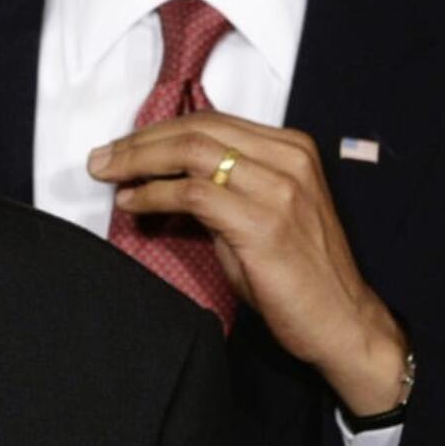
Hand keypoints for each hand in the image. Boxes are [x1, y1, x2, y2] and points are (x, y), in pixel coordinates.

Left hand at [88, 111, 407, 415]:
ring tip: (107, 174)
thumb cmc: (298, 273)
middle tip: (101, 157)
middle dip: (139, 141)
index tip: (122, 145)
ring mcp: (279, 188)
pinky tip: (132, 203)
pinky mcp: (263, 222)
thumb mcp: (262, 212)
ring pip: (190, 153)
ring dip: (138, 162)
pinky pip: (193, 194)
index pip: (210, 121)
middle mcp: (288, 159)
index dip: (158, 130)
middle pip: (195, 130)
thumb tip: (163, 174)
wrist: (343, 323)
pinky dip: (154, 195)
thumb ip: (225, 184)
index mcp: (291, 148)